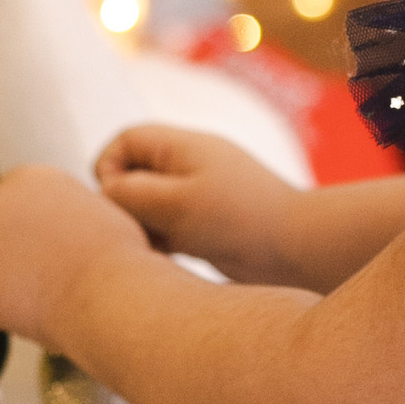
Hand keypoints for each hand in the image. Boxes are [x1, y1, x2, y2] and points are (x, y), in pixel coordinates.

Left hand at [0, 160, 149, 343]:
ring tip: (23, 296)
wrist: (108, 293)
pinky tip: (23, 315)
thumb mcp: (96, 209)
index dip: (20, 226)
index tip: (33, 245)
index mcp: (27, 180)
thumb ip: (64, 209)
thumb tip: (63, 224)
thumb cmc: (117, 257)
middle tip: (27, 274)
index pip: (7, 199)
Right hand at [95, 123, 309, 284]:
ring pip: (147, 205)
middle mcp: (189, 165)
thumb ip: (130, 193)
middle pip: (133, 174)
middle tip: (140, 231)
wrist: (298, 250)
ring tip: (159, 249)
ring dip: (143, 227)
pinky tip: (171, 262)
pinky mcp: (205, 224)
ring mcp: (197, 194)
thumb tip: (105, 192)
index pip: (124, 141)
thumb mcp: (175, 204)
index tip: (118, 202)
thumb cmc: (240, 221)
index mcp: (183, 146)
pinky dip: (160, 242)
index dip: (109, 169)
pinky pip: (166, 227)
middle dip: (126, 203)